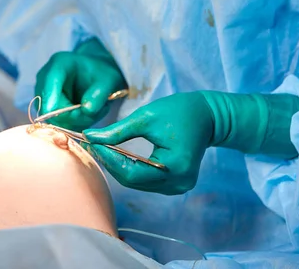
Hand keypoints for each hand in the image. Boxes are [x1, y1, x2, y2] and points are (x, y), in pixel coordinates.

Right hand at [35, 38, 126, 130]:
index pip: (51, 80)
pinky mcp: (46, 108)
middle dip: (74, 116)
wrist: (95, 76)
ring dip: (76, 121)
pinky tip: (86, 115)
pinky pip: (57, 123)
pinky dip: (74, 124)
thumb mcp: (108, 80)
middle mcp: (45, 78)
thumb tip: (87, 110)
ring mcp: (43, 94)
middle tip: (96, 113)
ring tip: (94, 111)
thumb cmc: (101, 74)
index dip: (53, 97)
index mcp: (60, 63)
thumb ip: (100, 93)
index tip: (60, 114)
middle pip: (50, 105)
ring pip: (54, 118)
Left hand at [83, 92, 213, 194]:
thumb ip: (118, 131)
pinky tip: (119, 155)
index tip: (90, 142)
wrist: (208, 115)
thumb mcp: (146, 117)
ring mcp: (178, 186)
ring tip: (102, 148)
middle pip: (133, 180)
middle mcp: (177, 183)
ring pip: (138, 182)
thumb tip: (90, 137)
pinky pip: (146, 180)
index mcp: (174, 167)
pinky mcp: (176, 184)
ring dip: (118, 166)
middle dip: (110, 162)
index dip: (107, 159)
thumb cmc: (178, 111)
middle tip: (92, 144)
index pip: (131, 172)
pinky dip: (131, 168)